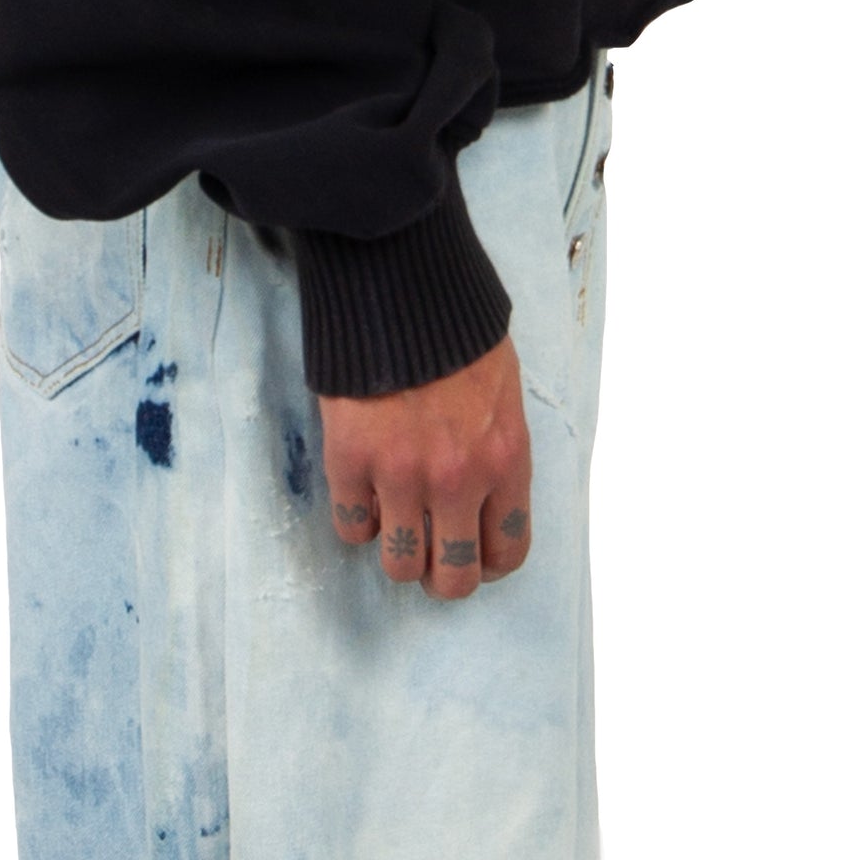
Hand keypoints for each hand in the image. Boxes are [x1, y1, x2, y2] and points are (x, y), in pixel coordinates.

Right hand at [319, 337, 532, 601]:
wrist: (398, 282)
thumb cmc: (456, 330)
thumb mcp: (505, 393)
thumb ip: (498, 454)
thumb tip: (485, 502)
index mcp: (505, 461)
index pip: (508, 550)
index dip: (489, 564)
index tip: (474, 556)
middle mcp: (458, 480)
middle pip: (454, 578)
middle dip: (442, 577)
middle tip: (430, 559)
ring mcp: (402, 475)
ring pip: (399, 564)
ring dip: (397, 552)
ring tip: (394, 524)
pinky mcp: (351, 460)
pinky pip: (352, 527)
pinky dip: (357, 519)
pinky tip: (363, 493)